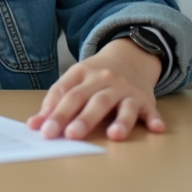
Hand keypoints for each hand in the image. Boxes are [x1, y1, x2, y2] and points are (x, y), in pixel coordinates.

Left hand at [27, 38, 163, 140]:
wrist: (130, 55)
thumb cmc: (96, 75)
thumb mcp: (74, 80)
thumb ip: (55, 101)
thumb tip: (35, 125)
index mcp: (83, 73)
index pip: (66, 92)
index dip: (54, 111)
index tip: (43, 130)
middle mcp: (105, 80)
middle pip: (92, 99)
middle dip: (81, 118)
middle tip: (69, 135)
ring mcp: (126, 89)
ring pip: (122, 105)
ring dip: (120, 121)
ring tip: (114, 135)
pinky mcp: (145, 99)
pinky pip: (150, 109)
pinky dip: (154, 118)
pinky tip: (156, 128)